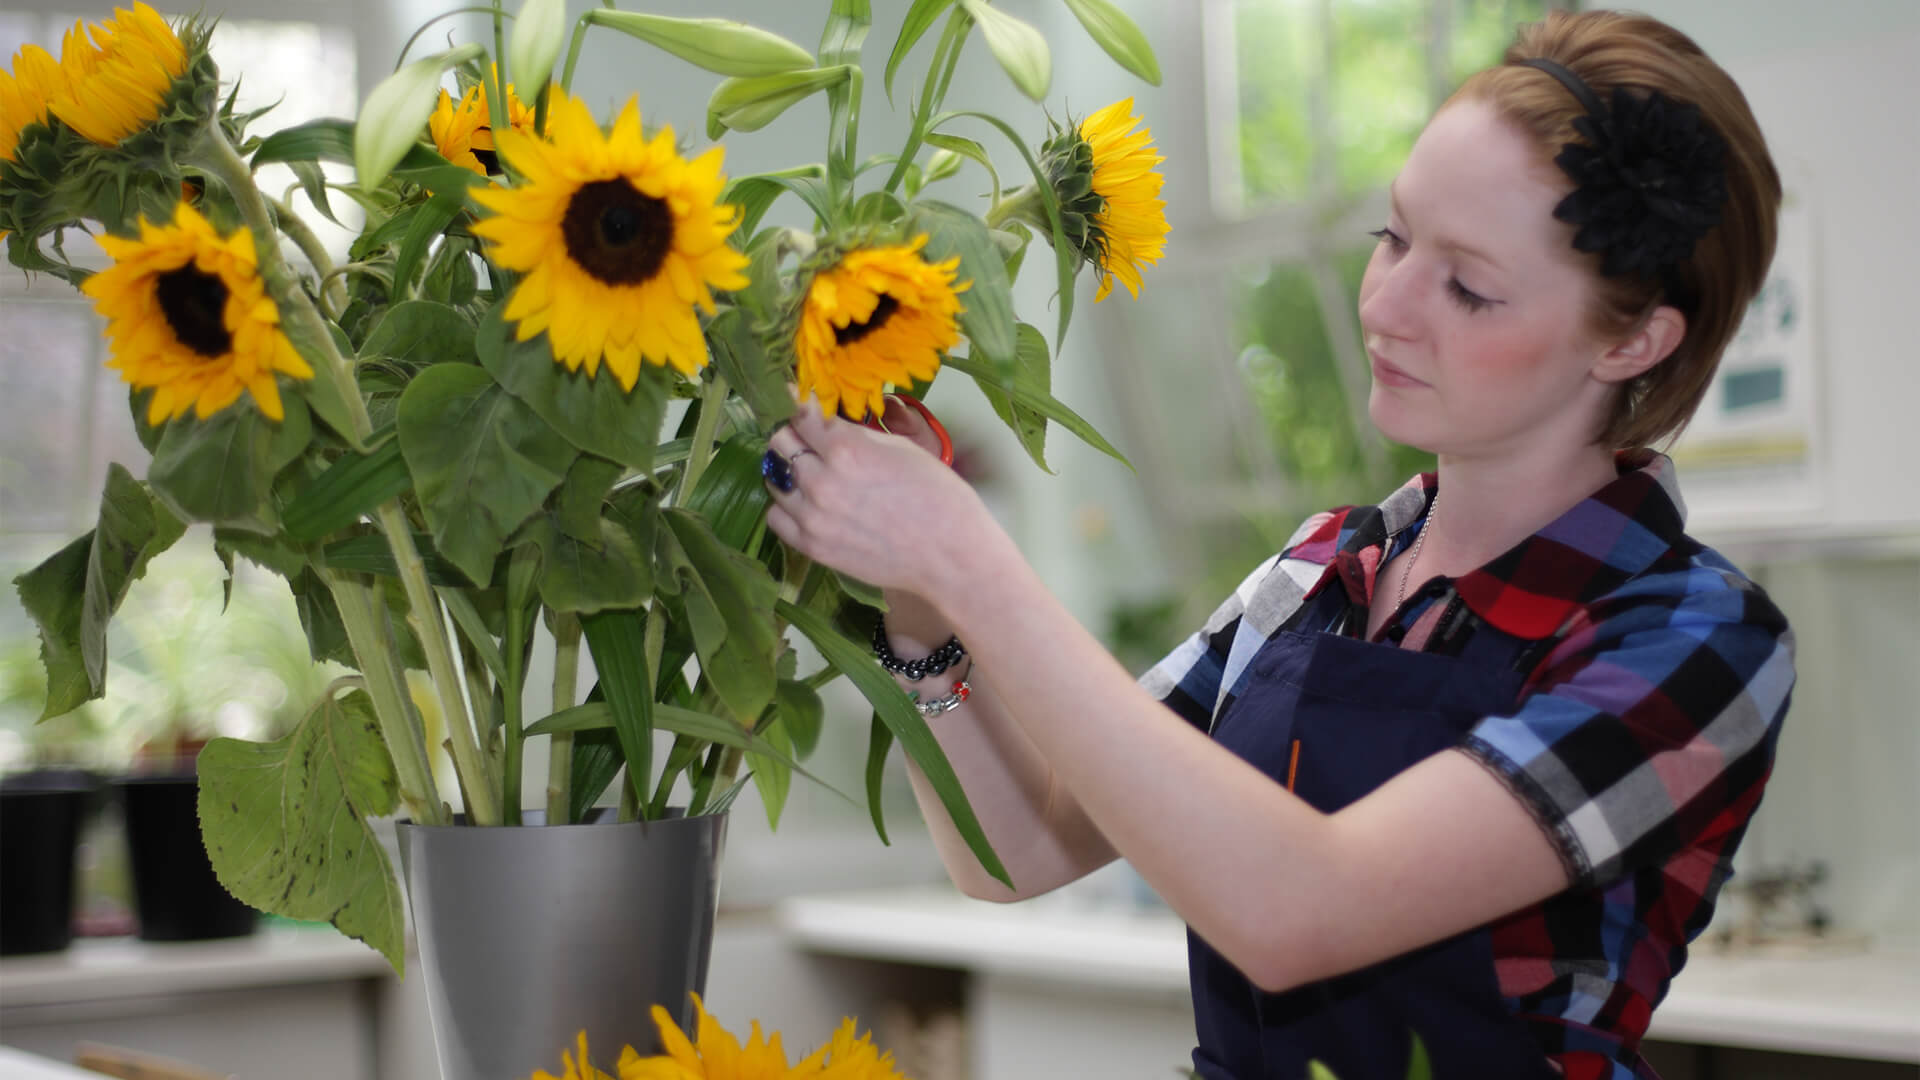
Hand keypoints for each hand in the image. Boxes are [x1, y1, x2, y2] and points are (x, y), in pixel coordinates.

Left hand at [764, 395, 990, 596]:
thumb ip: (856, 434)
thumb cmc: (938, 497)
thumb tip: (827, 423)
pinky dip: (786, 506)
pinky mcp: (812, 546)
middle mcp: (821, 480)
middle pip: (779, 442)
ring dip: (788, 470)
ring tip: (809, 473)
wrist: (949, 556)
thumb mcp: (901, 448)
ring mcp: (812, 516)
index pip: (799, 413)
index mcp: (846, 449)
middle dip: (792, 434)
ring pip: (774, 478)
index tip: (797, 400)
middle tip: (808, 439)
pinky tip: (806, 504)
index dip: (798, 403)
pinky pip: (776, 516)